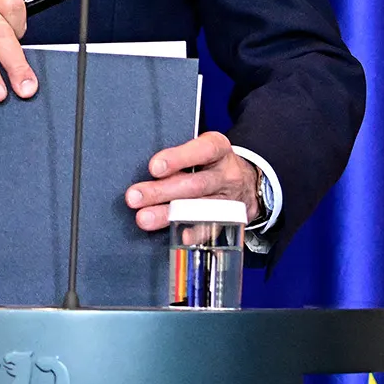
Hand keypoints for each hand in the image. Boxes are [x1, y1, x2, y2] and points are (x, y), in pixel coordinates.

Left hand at [124, 131, 259, 231]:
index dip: (178, 158)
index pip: (202, 150)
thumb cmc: (212, 162)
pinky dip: (196, 233)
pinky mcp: (230, 220)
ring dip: (168, 214)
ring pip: (199, 208)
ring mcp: (230, 199)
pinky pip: (213, 228)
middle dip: (161, 191)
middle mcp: (227, 174)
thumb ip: (179, 156)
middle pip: (195, 184)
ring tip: (144, 218)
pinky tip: (180, 235)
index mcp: (219, 148)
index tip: (154, 167)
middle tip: (133, 197)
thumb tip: (143, 170)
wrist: (249, 181)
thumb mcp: (202, 149)